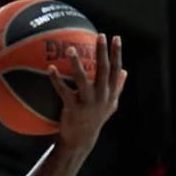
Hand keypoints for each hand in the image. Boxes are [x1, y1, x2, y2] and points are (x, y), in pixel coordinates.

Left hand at [48, 33, 126, 152]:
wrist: (81, 139)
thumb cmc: (95, 119)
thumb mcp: (110, 105)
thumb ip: (117, 87)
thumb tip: (125, 71)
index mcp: (111, 93)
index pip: (116, 70)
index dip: (117, 54)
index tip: (116, 38)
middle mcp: (102, 97)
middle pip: (104, 70)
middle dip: (102, 52)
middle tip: (99, 36)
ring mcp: (88, 103)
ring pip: (83, 79)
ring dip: (76, 63)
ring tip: (71, 49)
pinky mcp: (73, 108)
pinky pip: (63, 91)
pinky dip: (56, 79)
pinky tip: (50, 68)